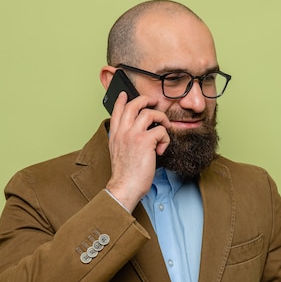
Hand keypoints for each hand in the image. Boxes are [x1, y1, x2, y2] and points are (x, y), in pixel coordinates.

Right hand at [106, 92, 170, 211]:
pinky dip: (165, 139)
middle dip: (146, 100)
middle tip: (155, 103)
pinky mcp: (145, 141)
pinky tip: (161, 150)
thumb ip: (124, 140)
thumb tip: (140, 132)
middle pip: (134, 105)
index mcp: (115, 135)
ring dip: (161, 119)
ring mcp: (133, 135)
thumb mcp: (119, 153)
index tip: (124, 94)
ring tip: (164, 130)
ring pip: (150, 113)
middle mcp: (122, 132)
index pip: (117, 111)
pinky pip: (161, 130)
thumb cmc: (125, 175)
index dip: (121, 100)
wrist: (124, 187)